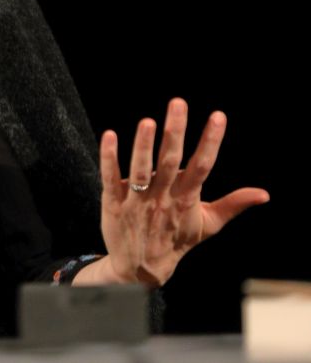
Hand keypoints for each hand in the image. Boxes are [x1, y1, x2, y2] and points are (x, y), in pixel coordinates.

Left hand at [97, 97, 269, 286]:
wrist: (141, 269)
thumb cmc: (176, 241)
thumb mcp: (207, 225)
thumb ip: (232, 205)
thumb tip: (264, 193)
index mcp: (186, 199)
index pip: (202, 166)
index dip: (211, 141)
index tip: (218, 116)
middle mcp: (162, 198)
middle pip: (170, 162)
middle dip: (175, 132)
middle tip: (178, 103)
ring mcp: (136, 201)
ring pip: (140, 170)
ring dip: (143, 146)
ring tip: (148, 121)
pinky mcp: (112, 203)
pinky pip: (110, 178)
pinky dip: (109, 158)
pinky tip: (109, 136)